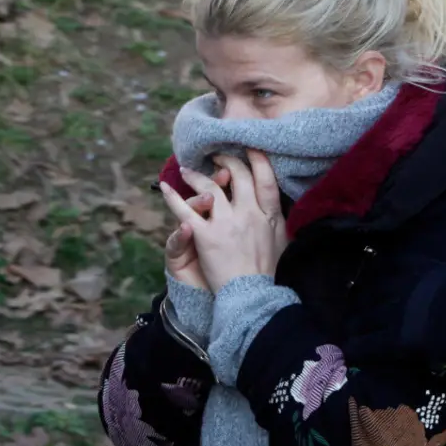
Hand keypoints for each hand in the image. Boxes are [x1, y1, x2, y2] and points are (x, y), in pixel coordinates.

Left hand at [160, 150, 286, 292]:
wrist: (251, 295)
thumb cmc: (268, 272)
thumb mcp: (281, 242)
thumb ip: (277, 220)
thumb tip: (275, 204)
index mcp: (269, 215)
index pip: (266, 179)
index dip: (258, 160)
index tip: (251, 149)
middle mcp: (248, 213)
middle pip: (238, 177)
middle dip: (227, 162)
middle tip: (218, 157)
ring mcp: (226, 223)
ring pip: (210, 189)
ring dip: (198, 176)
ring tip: (188, 170)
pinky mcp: (205, 235)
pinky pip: (185, 210)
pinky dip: (172, 197)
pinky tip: (164, 187)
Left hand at [347, 259, 445, 375]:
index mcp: (419, 266)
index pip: (382, 267)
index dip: (375, 282)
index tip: (373, 290)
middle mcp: (402, 284)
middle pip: (366, 293)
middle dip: (360, 306)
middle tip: (357, 317)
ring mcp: (396, 311)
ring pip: (360, 319)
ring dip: (356, 328)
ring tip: (352, 336)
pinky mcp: (395, 339)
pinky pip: (364, 344)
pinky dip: (356, 349)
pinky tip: (352, 354)